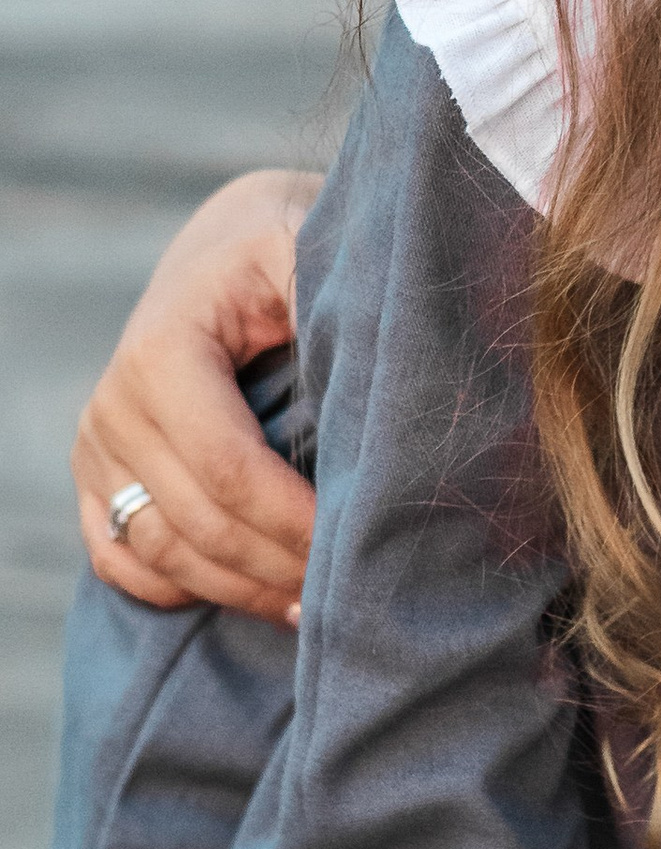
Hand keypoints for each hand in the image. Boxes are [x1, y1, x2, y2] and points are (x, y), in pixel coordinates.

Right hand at [73, 169, 319, 621]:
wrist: (227, 246)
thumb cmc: (283, 249)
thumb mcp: (308, 253)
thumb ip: (329, 309)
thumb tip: (375, 392)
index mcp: (161, 350)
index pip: (226, 466)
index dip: (292, 517)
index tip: (358, 537)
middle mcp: (113, 404)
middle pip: (197, 521)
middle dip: (279, 563)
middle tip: (353, 588)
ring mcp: (97, 447)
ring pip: (162, 552)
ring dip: (242, 587)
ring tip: (318, 602)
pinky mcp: (97, 478)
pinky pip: (123, 561)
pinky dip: (186, 590)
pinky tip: (259, 594)